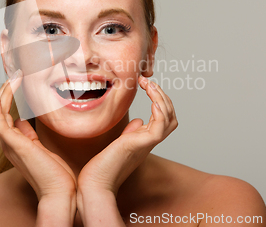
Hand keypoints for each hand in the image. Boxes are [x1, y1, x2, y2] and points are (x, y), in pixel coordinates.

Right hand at [0, 71, 76, 201]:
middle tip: (4, 75)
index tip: (3, 84)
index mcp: (12, 143)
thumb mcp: (39, 147)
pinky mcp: (16, 146)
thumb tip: (21, 121)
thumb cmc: (53, 173)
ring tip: (9, 77)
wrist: (60, 191)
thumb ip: (28, 134)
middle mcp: (7, 144)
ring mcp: (9, 146)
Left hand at [77, 75, 177, 194]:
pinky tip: (152, 101)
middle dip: (163, 95)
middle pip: (171, 116)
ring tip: (150, 84)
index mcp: (145, 140)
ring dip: (162, 98)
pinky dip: (160, 112)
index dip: (159, 100)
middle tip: (148, 81)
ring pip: (169, 119)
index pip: (163, 118)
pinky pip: (160, 128)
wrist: (95, 184)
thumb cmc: (102, 167)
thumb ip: (131, 132)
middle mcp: (149, 142)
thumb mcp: (119, 143)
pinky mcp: (140, 146)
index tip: (146, 84)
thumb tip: (139, 120)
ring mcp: (146, 144)